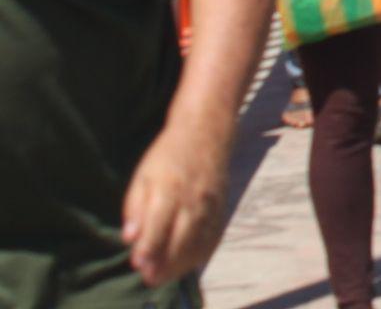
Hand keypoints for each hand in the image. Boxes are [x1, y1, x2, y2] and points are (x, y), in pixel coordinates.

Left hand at [122, 121, 230, 288]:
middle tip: (149, 278)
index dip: (149, 246)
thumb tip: (129, 237)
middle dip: (166, 260)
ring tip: (163, 276)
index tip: (137, 264)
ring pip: (199, 240)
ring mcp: (212, 203)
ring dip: (182, 263)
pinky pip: (213, 236)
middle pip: (182, 236)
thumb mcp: (143, 175)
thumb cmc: (168, 154)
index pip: (159, 223)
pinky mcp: (221, 206)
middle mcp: (194, 197)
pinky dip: (200, 253)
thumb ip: (135, 206)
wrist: (208, 131)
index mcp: (170, 187)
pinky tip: (186, 264)